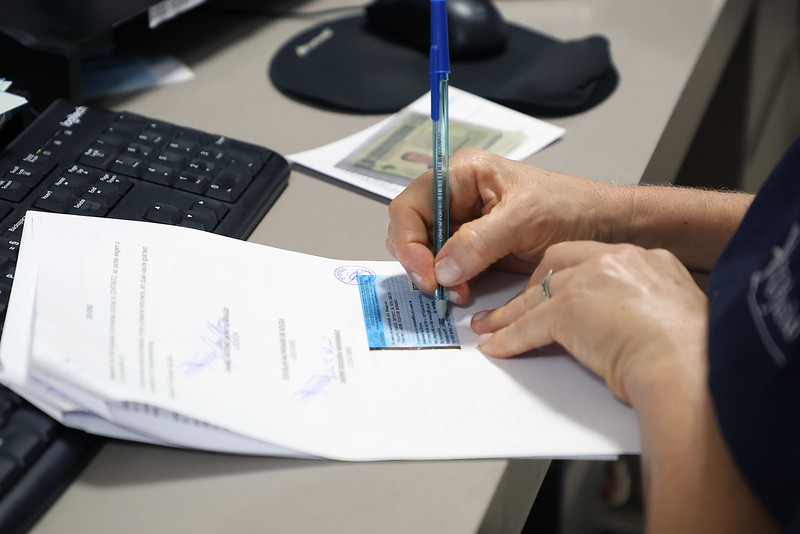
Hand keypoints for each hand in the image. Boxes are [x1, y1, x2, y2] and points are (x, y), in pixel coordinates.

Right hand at [386, 148, 631, 302]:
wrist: (603, 228)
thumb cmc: (571, 207)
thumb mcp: (524, 219)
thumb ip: (479, 242)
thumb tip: (442, 269)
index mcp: (461, 174)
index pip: (411, 205)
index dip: (409, 241)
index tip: (426, 273)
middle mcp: (456, 197)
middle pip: (412, 231)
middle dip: (419, 262)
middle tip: (437, 289)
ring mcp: (464, 224)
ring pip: (426, 253)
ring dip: (433, 277)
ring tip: (456, 292)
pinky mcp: (475, 249)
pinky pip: (447, 268)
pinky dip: (449, 284)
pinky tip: (464, 293)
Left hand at [472, 241, 707, 403]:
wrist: (689, 367)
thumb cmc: (694, 354)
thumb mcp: (676, 316)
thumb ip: (650, 309)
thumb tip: (635, 328)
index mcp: (647, 260)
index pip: (594, 258)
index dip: (569, 274)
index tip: (558, 287)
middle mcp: (616, 261)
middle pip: (558, 264)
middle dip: (534, 286)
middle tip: (519, 305)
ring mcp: (589, 281)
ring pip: (537, 296)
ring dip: (509, 315)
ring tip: (491, 327)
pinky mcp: (568, 310)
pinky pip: (528, 325)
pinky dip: (509, 338)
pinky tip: (498, 347)